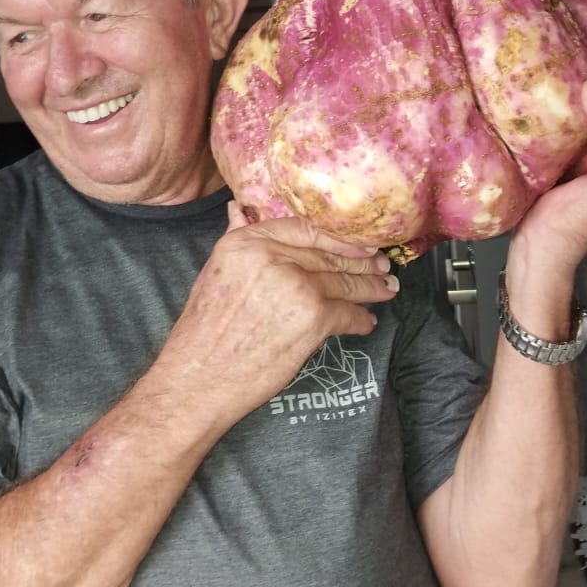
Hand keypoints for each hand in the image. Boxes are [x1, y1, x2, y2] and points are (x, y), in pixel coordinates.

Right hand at [155, 206, 396, 429]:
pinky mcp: (313, 318)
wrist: (199, 377)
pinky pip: (348, 314)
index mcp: (248, 242)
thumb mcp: (216, 271)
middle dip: (362, 263)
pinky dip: (360, 320)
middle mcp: (274, 257)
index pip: (306, 228)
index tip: (359, 242)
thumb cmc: (204, 330)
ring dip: (370, 288)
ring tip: (386, 289)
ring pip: (344, 283)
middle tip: (384, 266)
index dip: (339, 236)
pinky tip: (366, 321)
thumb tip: (239, 208)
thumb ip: (237, 237)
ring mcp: (297, 286)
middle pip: (330, 255)